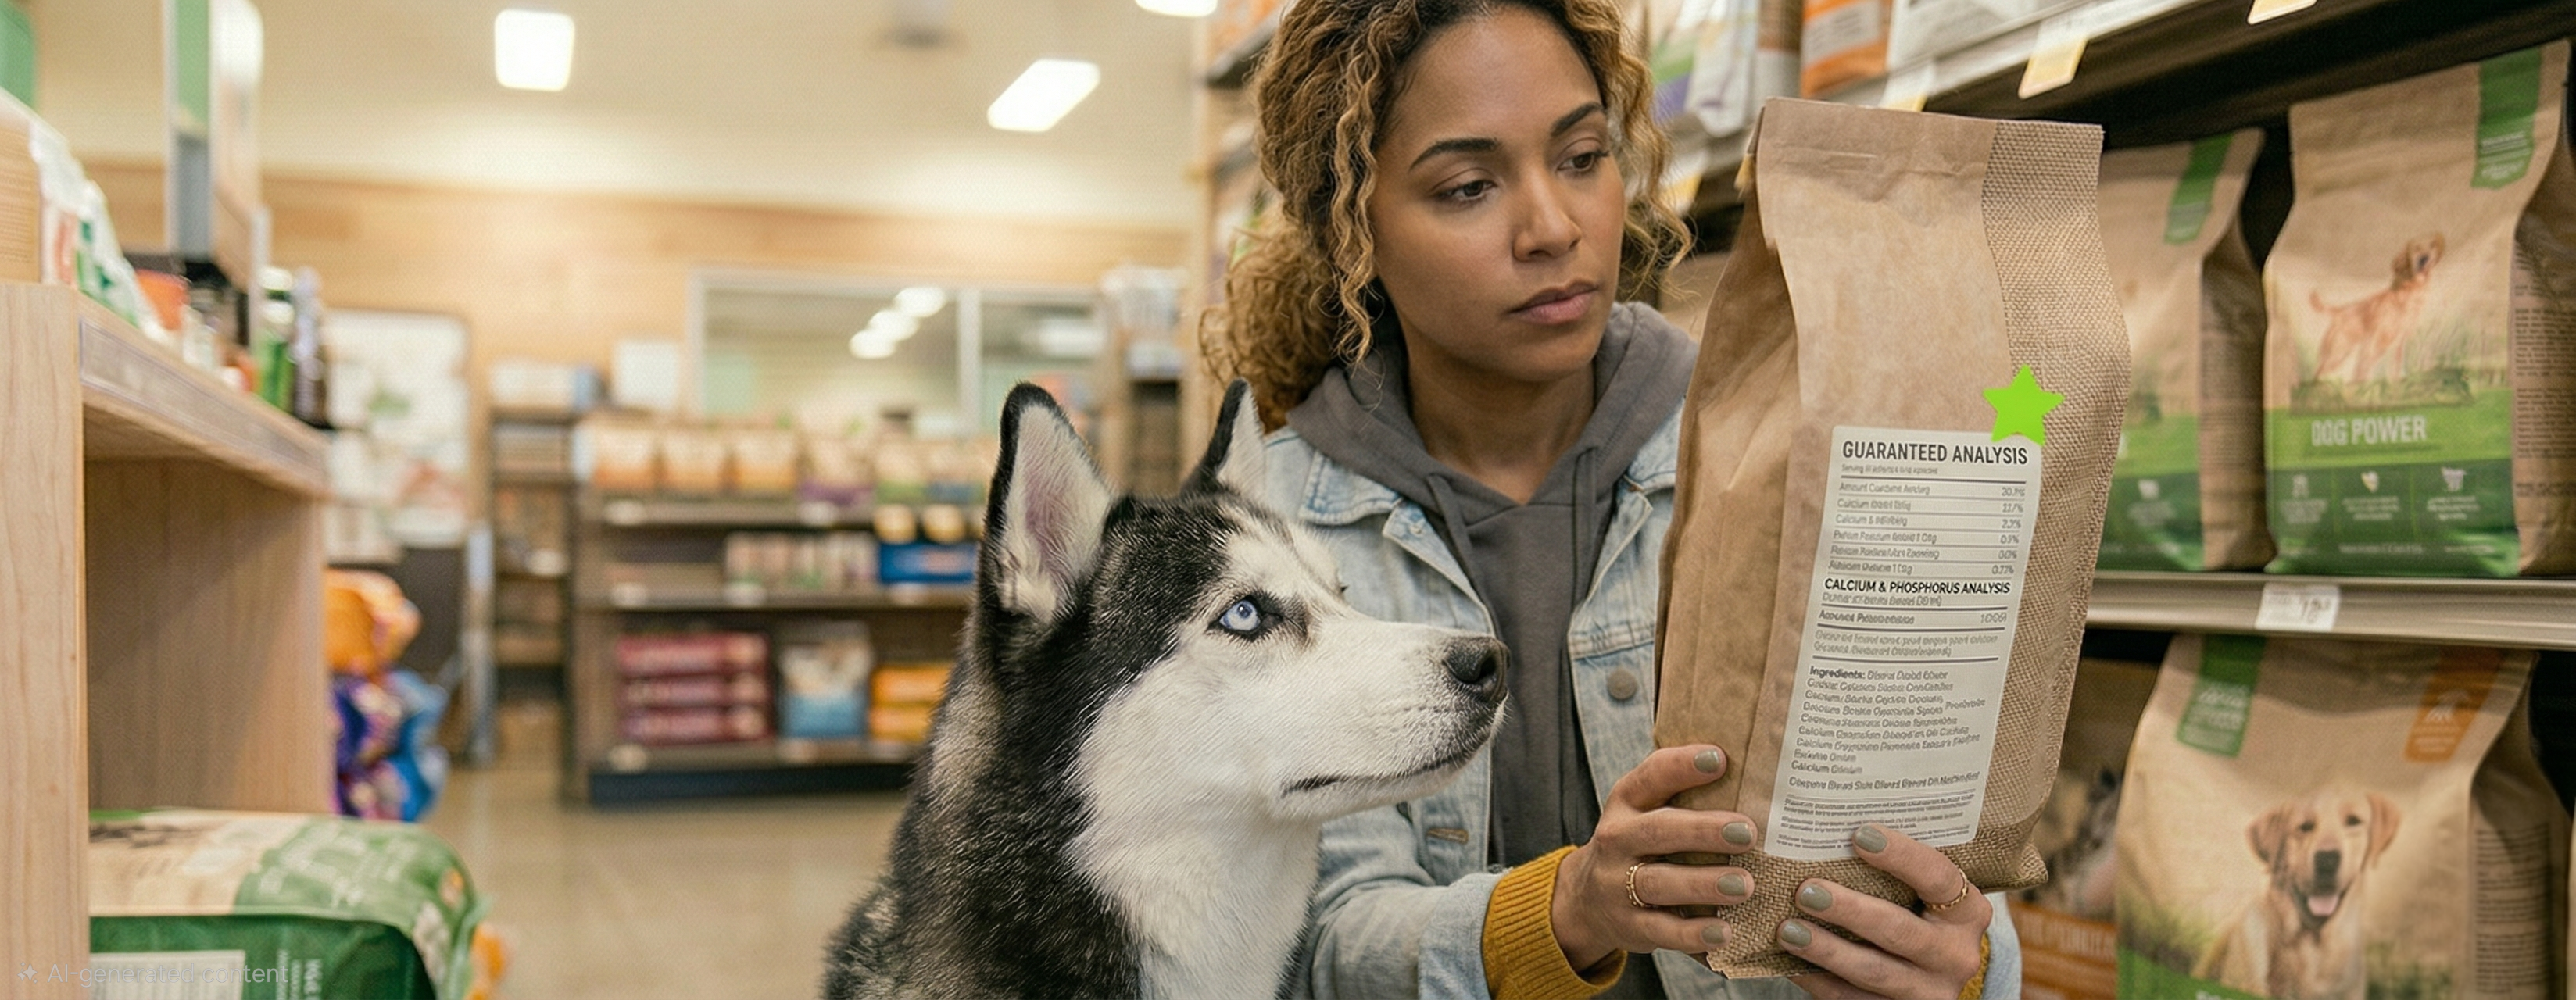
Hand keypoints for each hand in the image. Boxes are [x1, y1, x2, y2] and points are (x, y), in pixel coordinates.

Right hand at [1550, 745, 1759, 969]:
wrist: (1586, 900)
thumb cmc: (1638, 846)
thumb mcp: (1644, 812)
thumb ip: (1681, 793)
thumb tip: (1753, 772)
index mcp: (1626, 803)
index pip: (1649, 777)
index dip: (1681, 766)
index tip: (1719, 759)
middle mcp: (1617, 840)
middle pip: (1657, 832)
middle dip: (1702, 831)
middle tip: (1747, 832)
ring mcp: (1617, 885)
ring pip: (1658, 883)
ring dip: (1703, 883)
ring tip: (1745, 885)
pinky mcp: (1629, 925)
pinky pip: (1661, 931)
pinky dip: (1692, 933)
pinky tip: (1724, 932)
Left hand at [1780, 825, 1990, 999]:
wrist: (1929, 973)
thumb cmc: (1917, 913)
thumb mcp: (1923, 893)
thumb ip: (1897, 868)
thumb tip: (1833, 825)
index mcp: (1968, 912)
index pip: (1939, 878)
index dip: (1901, 856)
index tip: (1859, 834)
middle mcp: (1957, 955)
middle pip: (1900, 930)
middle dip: (1850, 910)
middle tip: (1806, 890)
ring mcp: (1930, 990)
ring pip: (1874, 971)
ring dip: (1827, 950)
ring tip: (1788, 930)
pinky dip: (1819, 980)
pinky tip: (1790, 962)